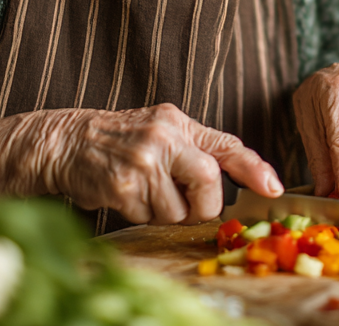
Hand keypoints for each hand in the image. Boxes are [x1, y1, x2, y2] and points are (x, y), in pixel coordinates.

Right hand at [0, 104, 280, 224]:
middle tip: (186, 205)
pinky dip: (138, 214)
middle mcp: (165, 137)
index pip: (227, 145)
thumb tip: (232, 185)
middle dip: (203, 206)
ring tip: (142, 191)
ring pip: (177, 210)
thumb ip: (195, 150)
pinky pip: (147, 216)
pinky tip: (123, 194)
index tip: (273, 188)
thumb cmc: (120, 141)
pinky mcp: (122, 184)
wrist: (65, 142)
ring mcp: (143, 160)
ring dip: (163, 212)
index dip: (254, 168)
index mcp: (179, 123)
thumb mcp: (161, 131)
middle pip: (209, 184)